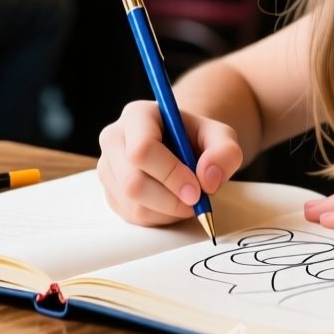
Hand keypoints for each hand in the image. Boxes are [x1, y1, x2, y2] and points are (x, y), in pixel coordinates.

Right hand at [97, 99, 243, 226]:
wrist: (180, 146)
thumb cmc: (196, 139)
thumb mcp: (221, 136)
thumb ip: (225, 151)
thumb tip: (208, 178)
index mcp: (137, 115)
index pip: (142, 149)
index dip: (171, 174)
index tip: (197, 189)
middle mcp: (114, 139)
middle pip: (133, 182)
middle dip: (170, 199)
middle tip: (196, 202)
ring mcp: (108, 168)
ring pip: (133, 204)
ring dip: (168, 211)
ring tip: (187, 199)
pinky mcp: (110, 193)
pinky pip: (132, 217)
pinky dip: (159, 218)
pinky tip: (172, 202)